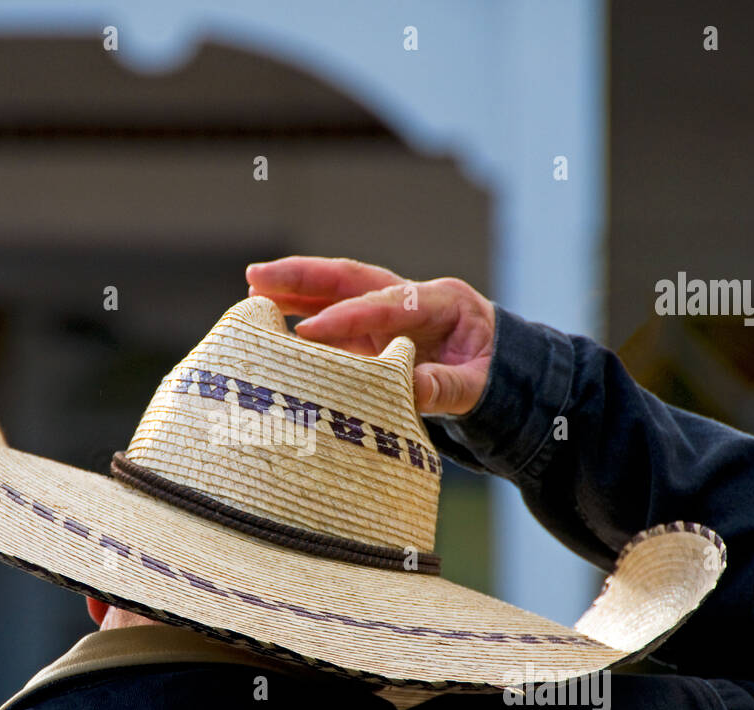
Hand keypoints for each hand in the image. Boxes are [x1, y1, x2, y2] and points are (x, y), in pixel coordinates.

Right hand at [245, 256, 495, 415]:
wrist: (501, 371)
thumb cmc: (491, 376)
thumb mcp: (480, 385)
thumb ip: (448, 387)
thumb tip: (412, 390)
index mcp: (441, 301)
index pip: (385, 305)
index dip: (346, 319)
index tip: (308, 333)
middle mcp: (409, 297)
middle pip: (350, 278)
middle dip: (303, 276)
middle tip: (257, 276)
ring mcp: (388, 311)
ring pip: (336, 291)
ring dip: (294, 288)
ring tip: (252, 289)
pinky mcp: (373, 330)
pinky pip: (333, 316)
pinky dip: (302, 314)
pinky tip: (269, 320)